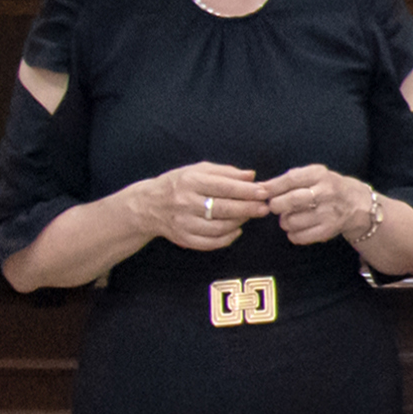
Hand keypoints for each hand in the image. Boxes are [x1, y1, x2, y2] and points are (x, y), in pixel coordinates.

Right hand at [136, 163, 265, 252]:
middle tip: (265, 208)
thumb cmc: (179, 184)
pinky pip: (210, 243)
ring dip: (239, 222)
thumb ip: (226, 172)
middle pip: (223, 209)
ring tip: (250, 216)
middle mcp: (185, 203)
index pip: (224, 187)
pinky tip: (236, 230)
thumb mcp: (198, 170)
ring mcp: (183, 223)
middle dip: (248, 209)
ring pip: (219, 227)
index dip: (247, 191)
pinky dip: (227, 238)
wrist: (148, 205)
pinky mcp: (183, 239)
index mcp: (190, 182)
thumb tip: (251, 176)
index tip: (264, 192)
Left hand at [261, 163, 371, 248]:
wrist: (358, 205)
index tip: (261, 192)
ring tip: (290, 217)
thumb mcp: (314, 175)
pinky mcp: (328, 230)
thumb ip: (289, 179)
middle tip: (276, 206)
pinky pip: (299, 236)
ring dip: (284, 221)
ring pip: (291, 221)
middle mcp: (326, 193)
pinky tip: (298, 228)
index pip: (292, 179)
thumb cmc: (328, 187)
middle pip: (291, 200)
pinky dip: (292, 234)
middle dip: (276, 205)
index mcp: (321, 175)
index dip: (273, 186)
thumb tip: (260, 187)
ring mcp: (328, 213)